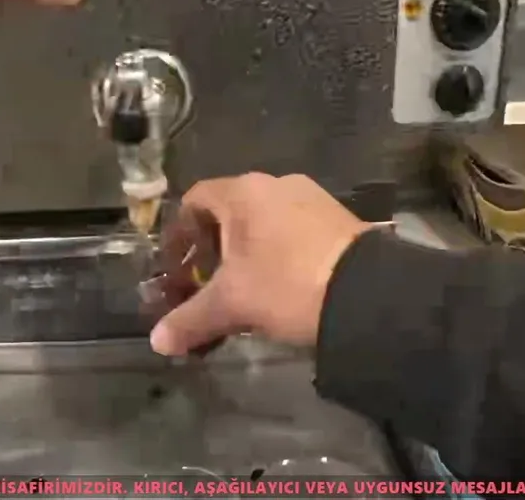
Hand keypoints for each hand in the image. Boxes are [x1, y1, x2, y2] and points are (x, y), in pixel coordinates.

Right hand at [150, 173, 369, 355]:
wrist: (367, 293)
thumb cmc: (286, 285)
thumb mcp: (232, 305)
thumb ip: (190, 319)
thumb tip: (157, 342)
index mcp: (243, 192)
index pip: (194, 200)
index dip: (179, 234)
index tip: (178, 267)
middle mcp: (275, 183)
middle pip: (229, 212)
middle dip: (213, 249)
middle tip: (207, 284)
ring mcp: (311, 197)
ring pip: (263, 221)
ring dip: (248, 252)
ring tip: (246, 290)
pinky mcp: (337, 216)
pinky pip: (293, 228)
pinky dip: (278, 252)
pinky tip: (283, 285)